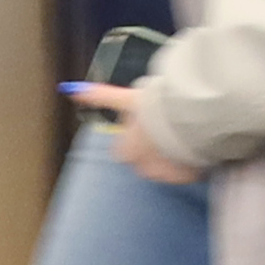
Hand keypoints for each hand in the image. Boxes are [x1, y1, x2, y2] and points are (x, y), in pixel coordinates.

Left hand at [64, 80, 200, 185]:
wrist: (189, 117)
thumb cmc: (156, 108)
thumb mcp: (127, 99)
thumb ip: (100, 96)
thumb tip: (70, 88)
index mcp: (125, 151)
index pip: (125, 148)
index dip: (137, 135)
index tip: (148, 124)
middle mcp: (142, 167)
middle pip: (145, 158)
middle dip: (155, 147)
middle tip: (167, 128)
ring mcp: (165, 174)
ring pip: (166, 166)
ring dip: (172, 154)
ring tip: (183, 135)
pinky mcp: (185, 177)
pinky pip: (186, 171)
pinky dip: (188, 161)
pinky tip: (194, 145)